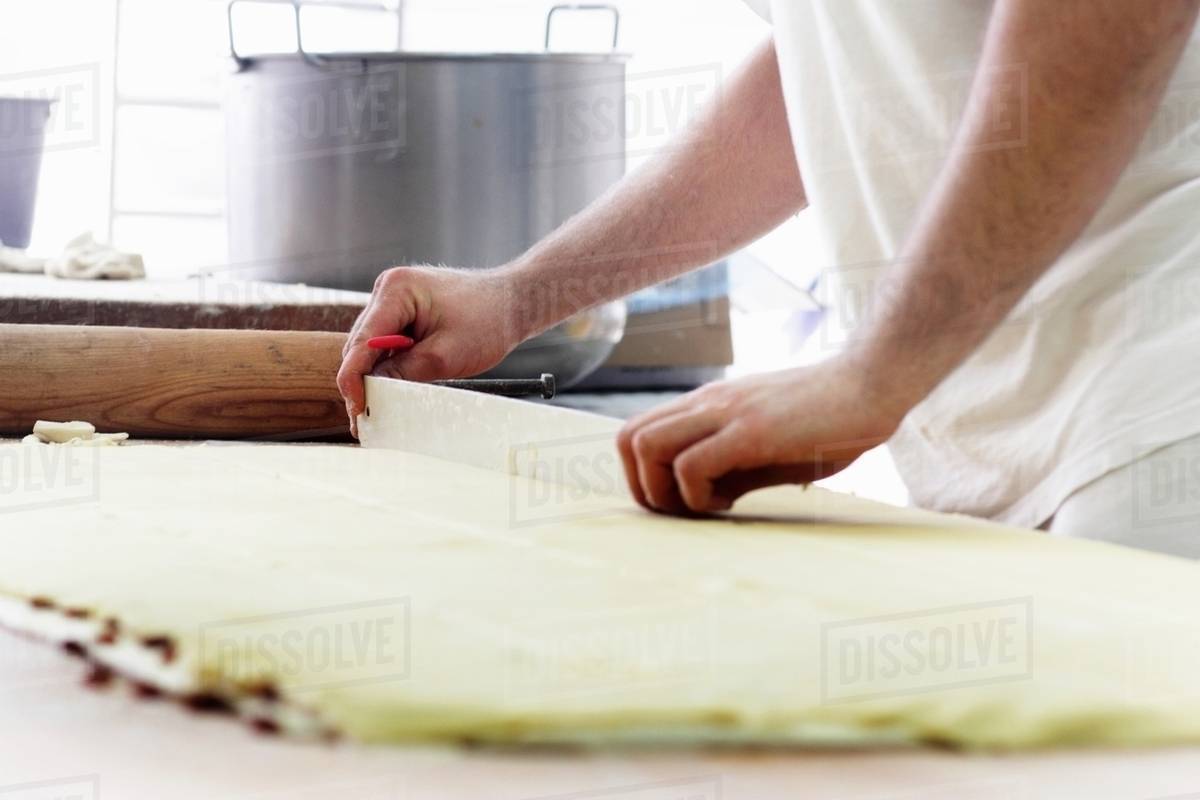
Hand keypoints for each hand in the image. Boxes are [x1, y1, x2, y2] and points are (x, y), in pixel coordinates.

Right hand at [337, 266, 523, 435]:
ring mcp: (395, 300)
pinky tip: (395, 387)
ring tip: (380, 407)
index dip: (353, 380)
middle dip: (362, 381)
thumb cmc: (489, 319)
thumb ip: (403, 374)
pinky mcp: (404, 312)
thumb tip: (372, 395)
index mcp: (396, 290)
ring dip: (376, 374)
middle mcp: (389, 290)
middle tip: (365, 418)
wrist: (514, 302)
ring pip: (372, 347)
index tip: (357, 410)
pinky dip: (390, 365)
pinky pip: (387, 343)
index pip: (361, 342)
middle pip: (361, 345)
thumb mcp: (444, 356)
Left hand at [616, 358, 908, 514]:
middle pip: (628, 439)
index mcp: (708, 405)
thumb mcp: (770, 446)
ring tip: (706, 506)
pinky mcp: (751, 429)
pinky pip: (691, 465)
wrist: (874, 383)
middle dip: (643, 488)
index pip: (637, 433)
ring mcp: (726, 413)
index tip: (681, 501)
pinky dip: (698, 496)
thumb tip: (707, 499)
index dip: (643, 476)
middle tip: (684, 511)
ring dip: (664, 491)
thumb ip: (734, 466)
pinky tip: (732, 502)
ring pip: (646, 446)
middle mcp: (707, 403)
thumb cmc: (830, 418)